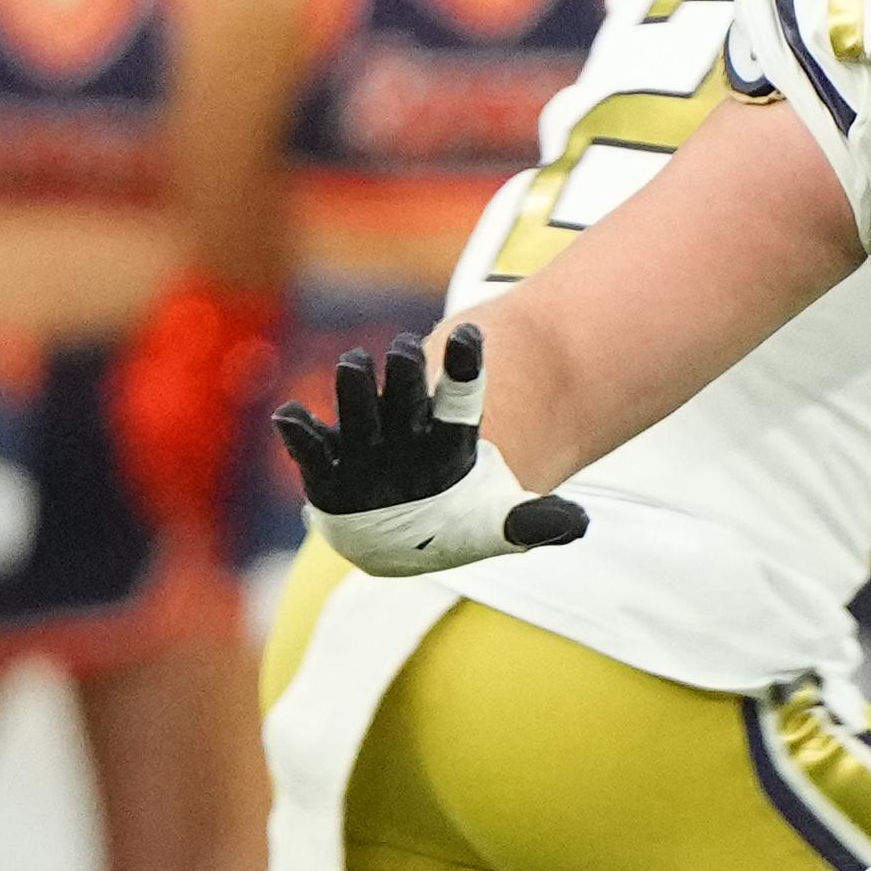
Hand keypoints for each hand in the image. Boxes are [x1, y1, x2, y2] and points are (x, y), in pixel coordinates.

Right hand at [272, 326, 585, 575]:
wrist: (405, 538)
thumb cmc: (455, 520)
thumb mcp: (498, 524)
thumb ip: (533, 521)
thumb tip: (579, 523)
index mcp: (448, 438)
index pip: (461, 396)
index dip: (464, 367)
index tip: (471, 333)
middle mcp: (404, 432)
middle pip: (406, 393)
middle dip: (404, 372)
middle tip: (405, 350)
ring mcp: (365, 445)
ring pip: (360, 406)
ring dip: (355, 387)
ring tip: (355, 365)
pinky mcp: (329, 470)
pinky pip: (313, 448)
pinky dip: (300, 432)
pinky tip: (292, 417)